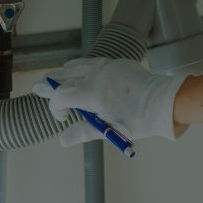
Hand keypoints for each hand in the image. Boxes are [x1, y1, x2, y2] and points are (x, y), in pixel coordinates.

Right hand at [32, 58, 187, 146]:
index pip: (60, 96)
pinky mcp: (118, 63)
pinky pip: (93, 62)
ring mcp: (106, 67)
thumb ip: (83, 132)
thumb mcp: (109, 130)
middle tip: (39, 87)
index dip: (56, 108)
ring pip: (77, 65)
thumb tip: (63, 140)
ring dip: (65, 73)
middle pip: (63, 77)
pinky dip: (82, 67)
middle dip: (50, 84)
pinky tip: (80, 70)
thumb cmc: (138, 120)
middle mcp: (95, 76)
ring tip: (56, 76)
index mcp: (91, 93)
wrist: (163, 102)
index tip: (63, 118)